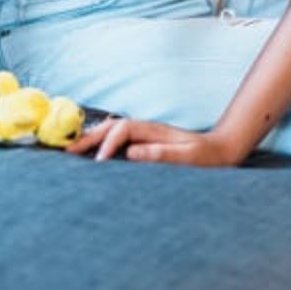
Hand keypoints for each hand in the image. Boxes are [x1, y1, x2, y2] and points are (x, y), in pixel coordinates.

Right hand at [65, 116, 245, 166]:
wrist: (222, 151)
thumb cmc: (206, 157)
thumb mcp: (187, 158)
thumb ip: (162, 154)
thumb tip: (133, 152)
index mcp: (155, 131)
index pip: (124, 130)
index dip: (109, 144)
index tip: (99, 163)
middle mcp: (147, 130)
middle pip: (112, 126)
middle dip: (91, 137)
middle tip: (68, 152)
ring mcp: (146, 136)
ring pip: (113, 131)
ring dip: (94, 139)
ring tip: (73, 152)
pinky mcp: (146, 144)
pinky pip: (119, 141)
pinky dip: (103, 144)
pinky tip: (93, 155)